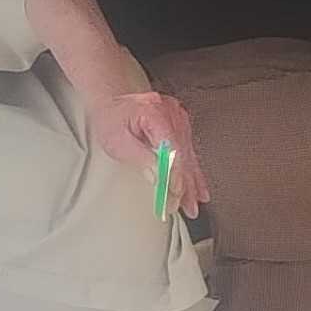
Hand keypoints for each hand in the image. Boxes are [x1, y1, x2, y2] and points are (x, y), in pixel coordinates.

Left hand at [93, 90, 208, 217]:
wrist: (112, 103)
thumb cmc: (111, 118)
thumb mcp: (117, 140)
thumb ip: (139, 158)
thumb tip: (157, 176)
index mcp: (155, 113)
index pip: (172, 149)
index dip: (175, 174)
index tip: (174, 193)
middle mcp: (172, 114)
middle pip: (183, 155)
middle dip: (186, 185)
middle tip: (186, 206)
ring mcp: (178, 119)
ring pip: (189, 156)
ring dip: (192, 182)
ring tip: (193, 203)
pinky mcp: (180, 127)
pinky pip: (189, 153)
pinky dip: (192, 172)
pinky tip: (199, 187)